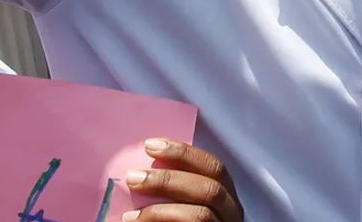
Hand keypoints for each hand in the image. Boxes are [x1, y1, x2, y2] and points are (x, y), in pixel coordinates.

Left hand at [125, 138, 242, 221]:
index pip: (214, 167)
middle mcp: (232, 214)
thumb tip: (142, 170)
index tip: (150, 145)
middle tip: (133, 178)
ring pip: (201, 215)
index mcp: (226, 198)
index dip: (184, 153)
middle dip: (168, 180)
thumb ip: (174, 191)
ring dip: (161, 210)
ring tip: (129, 215)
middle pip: (209, 189)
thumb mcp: (180, 205)